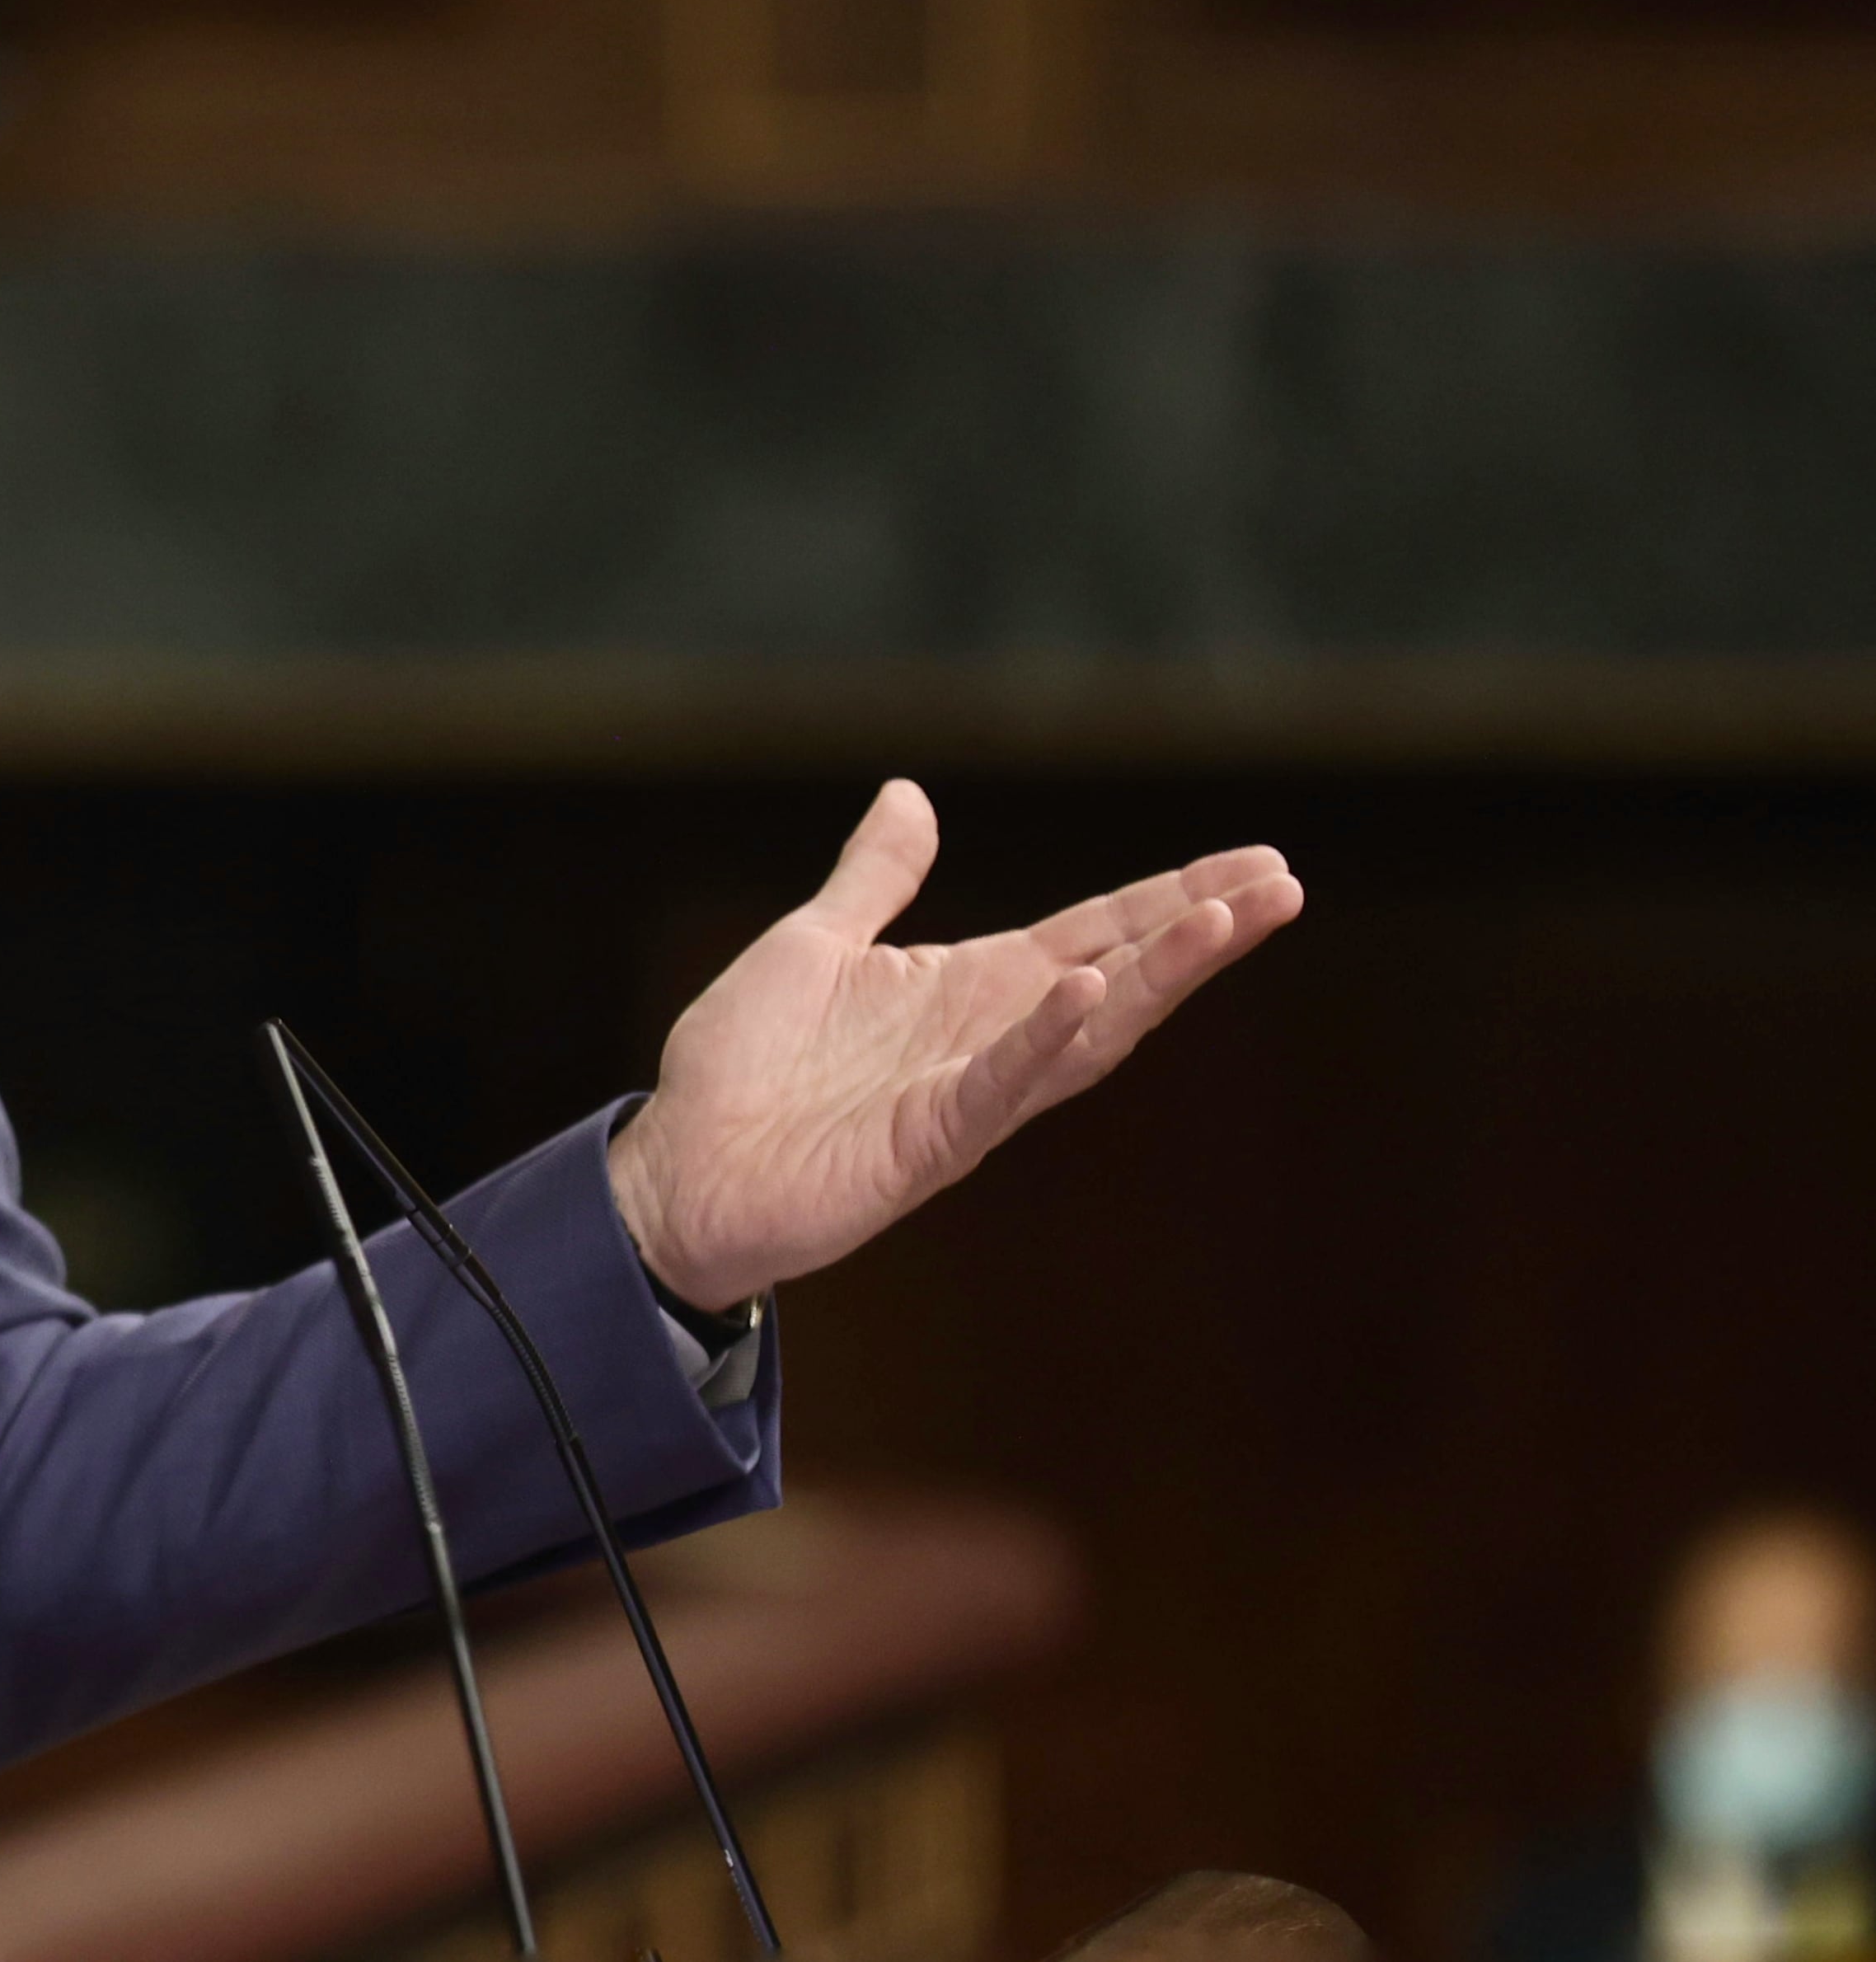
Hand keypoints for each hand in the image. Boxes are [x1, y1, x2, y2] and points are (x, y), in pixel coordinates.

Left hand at [605, 779, 1302, 1308]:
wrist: (678, 1168)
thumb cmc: (741, 1066)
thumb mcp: (812, 943)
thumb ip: (874, 879)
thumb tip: (911, 794)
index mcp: (969, 989)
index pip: (1095, 931)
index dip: (1172, 897)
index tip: (1257, 863)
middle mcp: (987, 1040)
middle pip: (1118, 976)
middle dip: (1198, 931)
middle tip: (1285, 884)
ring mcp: (966, 1095)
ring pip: (1085, 1031)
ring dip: (1154, 977)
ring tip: (1226, 922)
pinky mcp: (926, 1144)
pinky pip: (998, 1087)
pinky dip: (1043, 1038)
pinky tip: (1088, 989)